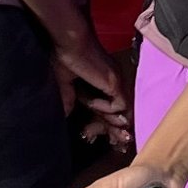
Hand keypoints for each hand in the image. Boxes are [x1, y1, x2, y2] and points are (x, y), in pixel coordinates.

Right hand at [45, 20, 130, 147]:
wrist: (70, 42)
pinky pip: (117, 104)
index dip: (109, 125)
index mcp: (103, 82)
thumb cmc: (65, 57)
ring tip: (114, 139)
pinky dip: (105, 109)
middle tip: (119, 146)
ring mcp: (116, 82)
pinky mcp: (114, 81)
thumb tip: (66, 114)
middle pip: (121, 112)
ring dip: (113, 125)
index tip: (108, 140)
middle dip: (118, 131)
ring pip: (123, 111)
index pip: (111, 108)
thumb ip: (68, 99)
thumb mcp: (65, 83)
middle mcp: (113, 83)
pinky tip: (91, 104)